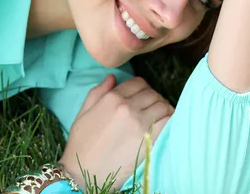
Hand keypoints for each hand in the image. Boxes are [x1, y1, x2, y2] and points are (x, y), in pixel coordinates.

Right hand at [59, 75, 173, 190]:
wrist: (83, 172)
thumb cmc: (81, 143)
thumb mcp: (83, 112)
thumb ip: (98, 92)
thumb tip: (112, 77)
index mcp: (111, 98)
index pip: (138, 83)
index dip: (142, 87)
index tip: (141, 96)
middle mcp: (127, 107)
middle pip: (152, 93)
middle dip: (153, 97)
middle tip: (150, 107)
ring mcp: (139, 122)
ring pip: (162, 105)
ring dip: (162, 108)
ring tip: (158, 116)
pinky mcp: (149, 139)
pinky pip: (168, 120)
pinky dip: (169, 119)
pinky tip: (164, 124)